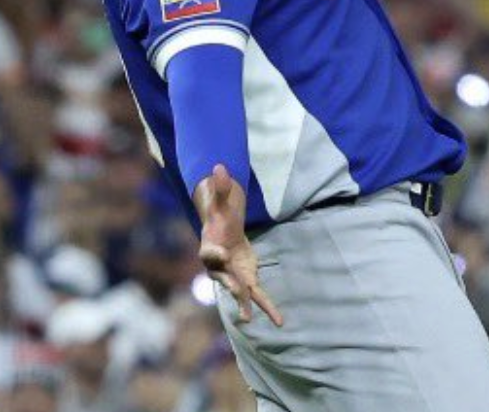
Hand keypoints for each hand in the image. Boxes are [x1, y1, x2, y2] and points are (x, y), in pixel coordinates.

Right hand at [194, 165, 282, 326]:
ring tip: (249, 320)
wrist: (224, 235)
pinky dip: (267, 308)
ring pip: (240, 292)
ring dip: (246, 305)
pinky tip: (279, 322)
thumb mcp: (221, 204)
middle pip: (224, 277)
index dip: (214, 254)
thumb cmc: (219, 219)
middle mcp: (219, 268)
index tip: (219, 254)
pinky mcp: (247, 281)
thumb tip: (219, 166)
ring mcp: (233, 277)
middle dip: (232, 285)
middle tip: (239, 293)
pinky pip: (257, 296)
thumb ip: (220, 189)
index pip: (209, 253)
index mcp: (209, 249)